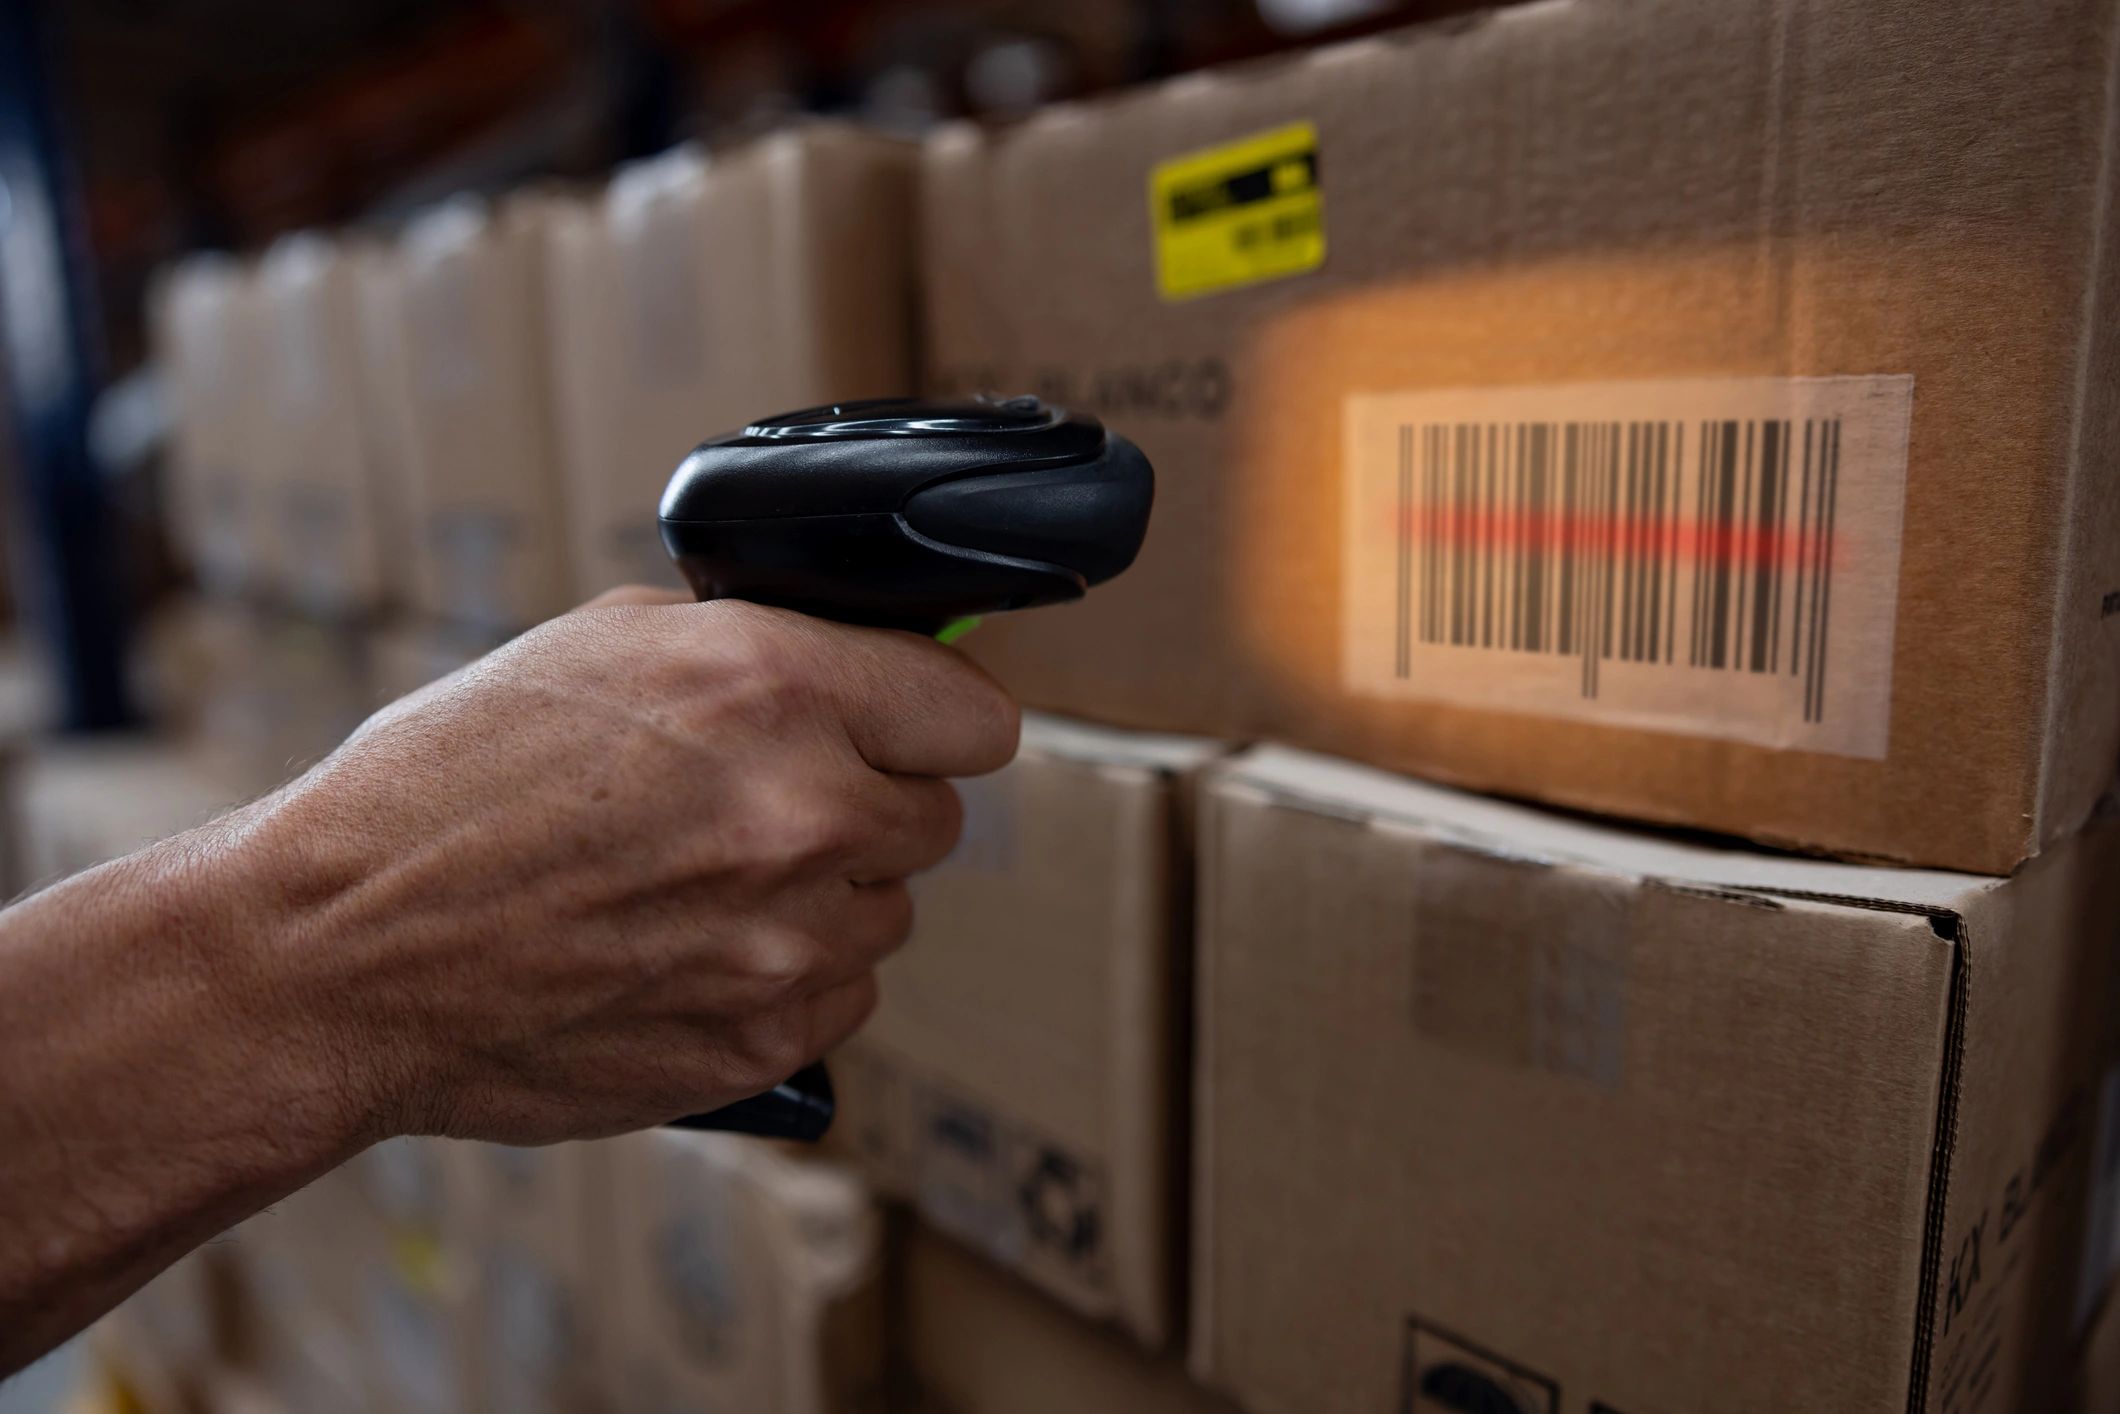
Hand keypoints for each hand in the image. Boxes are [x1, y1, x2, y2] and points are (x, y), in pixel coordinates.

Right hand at [237, 587, 1018, 1143]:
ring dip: (824, 897)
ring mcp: (788, 940)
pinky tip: (689, 953)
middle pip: (936, 819)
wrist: (343, 952)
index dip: (934, 720)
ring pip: (887, 912)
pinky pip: (840, 999)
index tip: (909, 730)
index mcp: (771, 687)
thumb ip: (757, 646)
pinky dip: (787, 979)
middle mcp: (802, 812)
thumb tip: (862, 663)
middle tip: (768, 807)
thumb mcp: (602, 644)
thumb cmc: (449, 786)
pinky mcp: (764, 1040)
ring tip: (699, 885)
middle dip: (867, 806)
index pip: (974, 716)